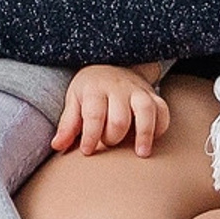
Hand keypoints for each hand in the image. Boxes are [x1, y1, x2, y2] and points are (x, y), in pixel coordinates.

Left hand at [52, 65, 169, 158]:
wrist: (110, 65)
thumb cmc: (89, 91)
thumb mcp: (74, 101)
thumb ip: (68, 124)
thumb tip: (57, 146)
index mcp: (94, 89)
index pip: (94, 115)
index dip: (91, 136)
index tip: (87, 151)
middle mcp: (118, 88)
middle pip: (120, 118)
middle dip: (114, 137)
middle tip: (108, 144)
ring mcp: (137, 90)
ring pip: (145, 110)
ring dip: (144, 134)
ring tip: (141, 153)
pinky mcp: (153, 95)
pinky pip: (162, 110)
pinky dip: (160, 126)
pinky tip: (152, 140)